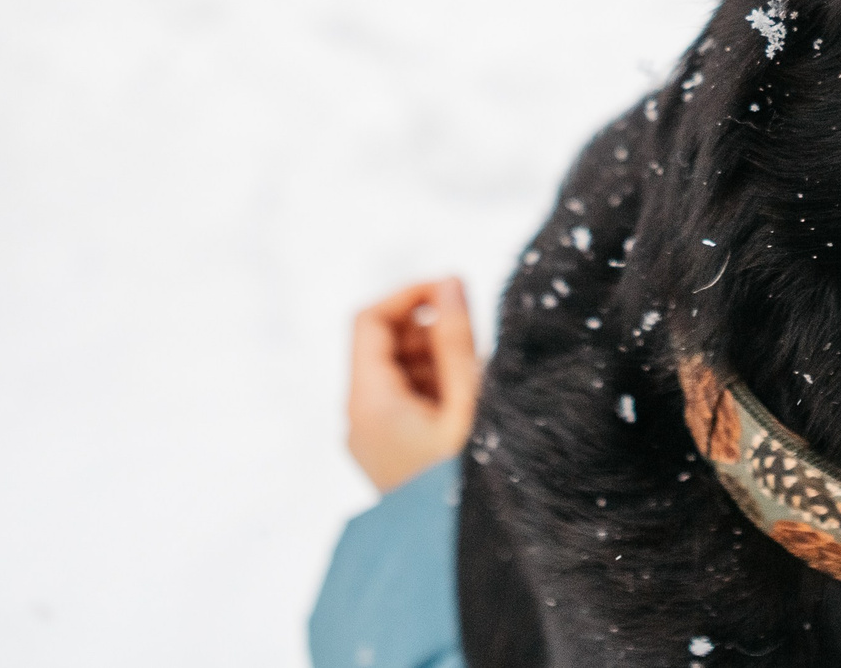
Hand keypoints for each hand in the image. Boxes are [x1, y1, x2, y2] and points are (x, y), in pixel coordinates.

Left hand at [346, 276, 480, 494]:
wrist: (452, 559)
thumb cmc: (462, 483)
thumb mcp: (468, 404)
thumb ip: (456, 339)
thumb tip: (449, 281)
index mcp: (368, 403)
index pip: (370, 320)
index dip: (410, 293)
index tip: (456, 289)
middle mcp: (360, 416)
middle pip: (386, 343)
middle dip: (432, 331)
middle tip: (481, 349)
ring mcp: (372, 435)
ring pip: (401, 370)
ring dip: (440, 361)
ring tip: (479, 387)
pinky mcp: (389, 449)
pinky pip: (408, 398)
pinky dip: (439, 387)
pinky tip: (470, 408)